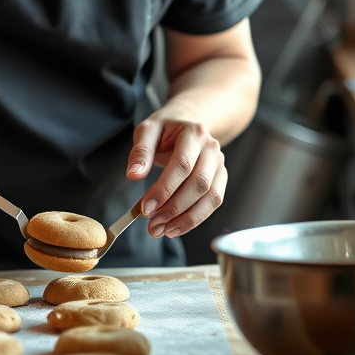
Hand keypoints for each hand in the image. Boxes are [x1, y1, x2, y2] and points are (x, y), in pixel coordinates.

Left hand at [126, 108, 226, 237]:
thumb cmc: (165, 129)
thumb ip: (140, 151)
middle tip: (152, 224)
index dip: (164, 189)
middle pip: (199, 183)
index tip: (145, 208)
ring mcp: (219, 164)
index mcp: (193, 133)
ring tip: (163, 230)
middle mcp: (212, 148)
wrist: (186, 123)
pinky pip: (214, 202)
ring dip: (187, 219)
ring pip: (211, 197)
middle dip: (174, 208)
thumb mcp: (147, 130)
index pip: (182, 164)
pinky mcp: (221, 178)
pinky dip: (196, 218)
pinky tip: (176, 227)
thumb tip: (133, 175)